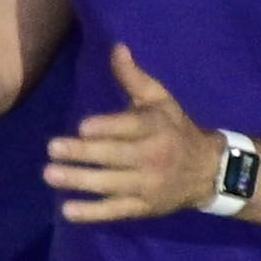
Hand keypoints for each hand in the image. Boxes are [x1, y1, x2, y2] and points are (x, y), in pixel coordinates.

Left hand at [48, 42, 229, 225]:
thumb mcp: (160, 100)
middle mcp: (154, 156)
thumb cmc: (175, 129)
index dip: (108, 127)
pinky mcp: (144, 207)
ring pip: (112, 184)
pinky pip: (117, 211)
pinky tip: (68, 210)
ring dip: (80, 181)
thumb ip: (134, 78)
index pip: (132, 127)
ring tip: (50, 174)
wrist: (210, 171)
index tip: (83, 126)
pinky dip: (93, 213)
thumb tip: (116, 48)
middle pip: (117, 155)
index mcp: (157, 127)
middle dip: (85, 153)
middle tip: (53, 149)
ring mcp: (148, 185)